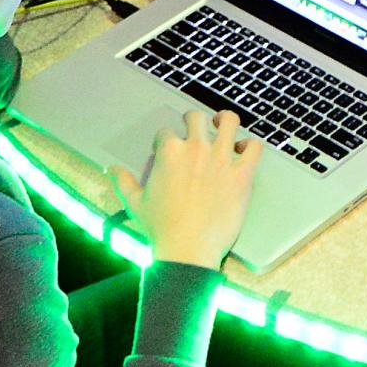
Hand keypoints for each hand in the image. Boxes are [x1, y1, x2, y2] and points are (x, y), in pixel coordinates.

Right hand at [110, 109, 262, 268]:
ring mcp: (221, 159)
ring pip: (229, 121)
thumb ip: (124, 182)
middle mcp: (196, 148)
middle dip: (194, 120)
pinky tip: (244, 151)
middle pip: (197, 117)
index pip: (166, 132)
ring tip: (223, 126)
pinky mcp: (242, 173)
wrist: (188, 249)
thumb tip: (111, 169)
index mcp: (170, 152)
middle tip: (195, 128)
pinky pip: (254, 147)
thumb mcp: (135, 203)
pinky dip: (251, 145)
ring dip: (225, 121)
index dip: (166, 140)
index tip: (167, 149)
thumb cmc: (161, 228)